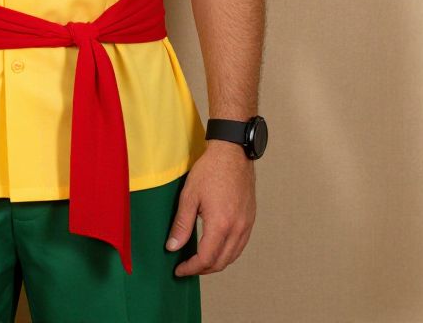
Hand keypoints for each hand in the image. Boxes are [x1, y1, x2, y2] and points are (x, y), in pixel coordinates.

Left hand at [165, 141, 255, 276]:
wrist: (232, 152)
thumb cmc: (210, 170)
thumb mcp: (189, 196)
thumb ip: (182, 224)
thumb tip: (172, 246)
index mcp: (221, 224)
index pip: (206, 258)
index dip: (191, 268)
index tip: (179, 270)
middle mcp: (237, 228)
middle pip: (221, 262)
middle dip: (202, 269)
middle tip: (186, 267)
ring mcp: (246, 224)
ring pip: (232, 256)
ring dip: (216, 263)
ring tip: (199, 260)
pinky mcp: (250, 219)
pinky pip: (240, 245)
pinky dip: (227, 253)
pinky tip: (216, 247)